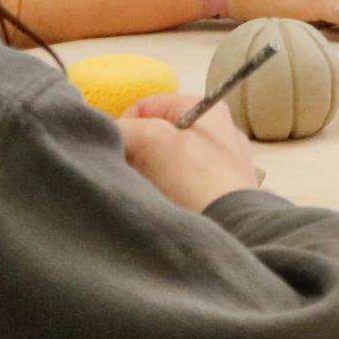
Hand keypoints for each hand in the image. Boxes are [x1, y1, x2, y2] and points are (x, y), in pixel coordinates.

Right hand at [117, 94, 260, 212]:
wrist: (231, 232)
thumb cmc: (196, 180)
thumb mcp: (149, 139)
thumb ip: (121, 129)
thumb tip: (107, 136)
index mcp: (208, 109)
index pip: (147, 106)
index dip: (124, 125)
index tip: (116, 149)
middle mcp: (220, 135)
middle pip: (156, 137)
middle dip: (136, 154)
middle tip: (129, 173)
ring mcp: (222, 169)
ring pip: (165, 166)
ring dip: (148, 178)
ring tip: (148, 193)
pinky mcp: (220, 198)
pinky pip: (180, 191)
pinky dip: (166, 197)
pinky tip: (164, 207)